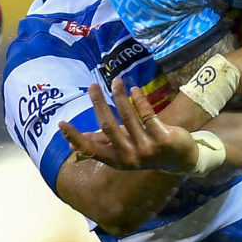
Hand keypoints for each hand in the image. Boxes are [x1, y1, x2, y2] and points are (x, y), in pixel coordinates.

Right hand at [59, 80, 199, 173]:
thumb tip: (73, 145)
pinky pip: (148, 114)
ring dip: (120, 97)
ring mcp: (147, 149)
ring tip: (116, 80)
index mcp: (117, 161)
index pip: (92, 150)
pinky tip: (134, 89)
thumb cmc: (146, 150)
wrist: (181, 159)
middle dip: (99, 105)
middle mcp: (130, 157)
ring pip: (128, 118)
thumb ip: (102, 144)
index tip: (61, 124)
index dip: (76, 138)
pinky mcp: (163, 139)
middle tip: (92, 86)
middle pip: (109, 128)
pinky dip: (140, 100)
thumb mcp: (123, 150)